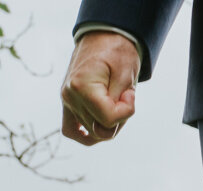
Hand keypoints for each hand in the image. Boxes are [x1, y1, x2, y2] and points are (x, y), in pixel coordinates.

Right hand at [60, 31, 140, 145]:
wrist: (105, 37)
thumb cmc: (118, 54)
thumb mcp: (126, 78)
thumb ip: (118, 107)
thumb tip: (108, 131)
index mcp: (81, 87)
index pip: (108, 120)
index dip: (126, 111)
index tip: (129, 93)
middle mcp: (69, 95)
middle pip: (101, 129)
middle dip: (120, 118)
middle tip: (123, 97)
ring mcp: (66, 100)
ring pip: (93, 132)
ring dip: (110, 123)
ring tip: (114, 102)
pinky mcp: (68, 103)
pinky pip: (71, 130)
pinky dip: (85, 134)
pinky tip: (96, 130)